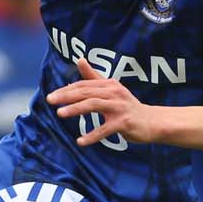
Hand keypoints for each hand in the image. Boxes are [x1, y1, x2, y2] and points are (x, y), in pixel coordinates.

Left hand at [50, 54, 165, 145]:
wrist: (152, 122)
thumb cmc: (128, 106)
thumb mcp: (112, 90)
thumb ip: (94, 77)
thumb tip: (79, 60)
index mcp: (109, 85)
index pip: (84, 85)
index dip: (67, 90)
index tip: (52, 96)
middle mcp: (114, 93)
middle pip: (86, 92)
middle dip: (66, 96)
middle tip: (50, 100)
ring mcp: (119, 107)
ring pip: (93, 105)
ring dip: (75, 109)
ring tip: (60, 114)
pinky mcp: (124, 123)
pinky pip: (105, 129)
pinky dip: (92, 136)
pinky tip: (80, 142)